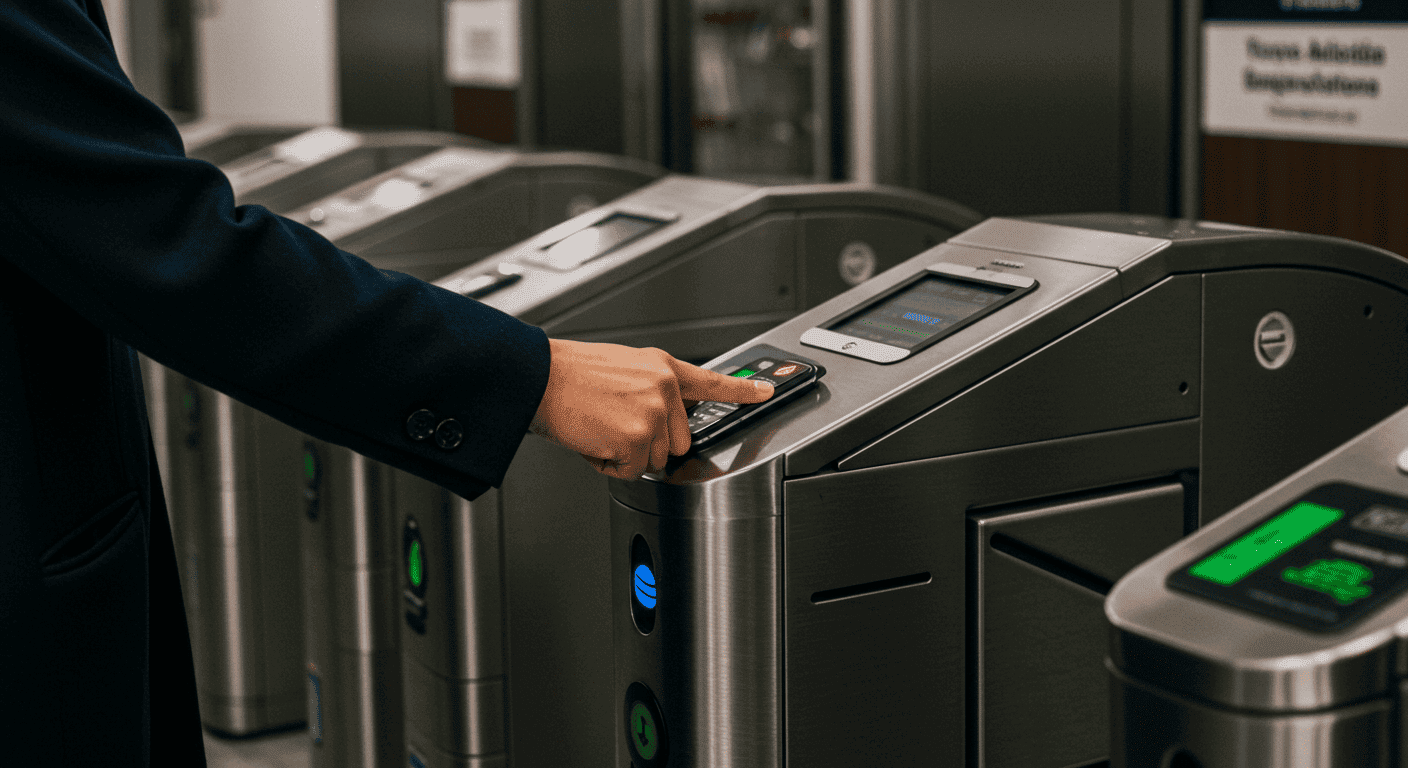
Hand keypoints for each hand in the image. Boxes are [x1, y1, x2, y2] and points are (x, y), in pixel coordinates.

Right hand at [529, 339, 774, 478]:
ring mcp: (653, 414)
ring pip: (654, 459)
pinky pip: (631, 470)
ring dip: (627, 454)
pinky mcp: (637, 438)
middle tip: (614, 423)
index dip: (742, 391)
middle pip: (678, 440)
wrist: (539, 377)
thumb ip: (652, 388)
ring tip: (600, 427)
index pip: (711, 382)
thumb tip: (664, 416)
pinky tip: (594, 439)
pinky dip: (609, 464)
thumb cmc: (571, 375)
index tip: (765, 393)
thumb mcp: (624, 367)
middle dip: (648, 442)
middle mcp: (664, 388)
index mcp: (662, 367)